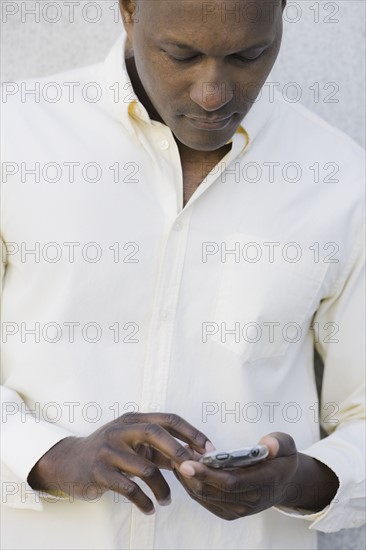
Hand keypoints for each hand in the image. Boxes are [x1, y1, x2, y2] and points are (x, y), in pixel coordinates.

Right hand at [28, 412, 212, 513]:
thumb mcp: (132, 443)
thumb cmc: (109, 452)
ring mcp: (108, 450)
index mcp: (133, 420)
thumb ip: (158, 447)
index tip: (209, 449)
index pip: (168, 419)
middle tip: (194, 472)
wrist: (69, 462)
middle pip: (156, 433)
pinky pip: (129, 489)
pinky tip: (149, 509)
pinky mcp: (99, 472)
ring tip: (167, 501)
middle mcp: (121, 430)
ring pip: (145, 467)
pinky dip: (143, 501)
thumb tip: (192, 457)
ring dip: (162, 488)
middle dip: (180, 453)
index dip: (191, 433)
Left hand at [175, 432, 338, 519]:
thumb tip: (268, 445)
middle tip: (175, 453)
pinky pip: (205, 501)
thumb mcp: (286, 445)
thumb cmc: (282, 459)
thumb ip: (277, 443)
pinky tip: (187, 468)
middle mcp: (250, 501)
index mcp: (264, 482)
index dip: (207, 473)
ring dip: (188, 479)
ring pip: (204, 497)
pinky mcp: (230, 512)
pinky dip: (192, 485)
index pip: (230, 482)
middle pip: (212, 491)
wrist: (286, 483)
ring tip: (178, 457)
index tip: (187, 461)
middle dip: (190, 474)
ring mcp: (239, 510)